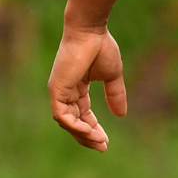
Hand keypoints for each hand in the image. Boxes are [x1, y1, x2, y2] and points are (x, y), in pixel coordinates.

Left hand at [47, 24, 126, 151]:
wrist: (91, 31)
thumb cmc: (101, 47)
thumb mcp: (112, 76)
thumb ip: (115, 94)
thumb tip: (122, 115)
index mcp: (76, 89)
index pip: (82, 115)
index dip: (93, 128)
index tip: (106, 141)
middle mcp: (64, 92)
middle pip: (73, 122)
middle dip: (87, 136)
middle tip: (103, 146)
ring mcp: (58, 91)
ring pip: (66, 122)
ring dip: (83, 133)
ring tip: (99, 141)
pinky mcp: (56, 89)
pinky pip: (62, 115)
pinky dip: (74, 125)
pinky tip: (89, 131)